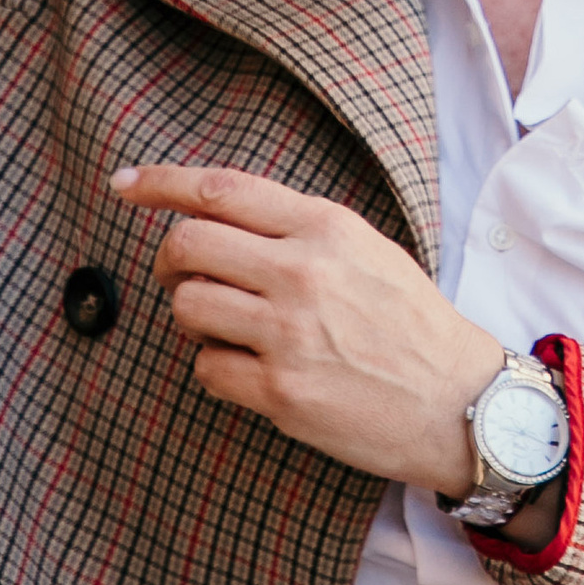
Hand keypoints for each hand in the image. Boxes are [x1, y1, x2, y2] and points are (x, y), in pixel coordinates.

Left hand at [114, 164, 496, 493]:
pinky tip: (250, 369)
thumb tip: (216, 215)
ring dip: (193, 318)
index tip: (124, 186)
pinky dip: (215, 367)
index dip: (160, 183)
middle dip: (169, 262)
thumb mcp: (365, 249)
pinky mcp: (281, 392)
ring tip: (227, 328)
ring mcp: (289, 335)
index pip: (220, 189)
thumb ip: (296, 228)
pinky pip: (206, 368)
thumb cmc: (410, 323)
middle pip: (185, 245)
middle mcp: (302, 273)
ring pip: (186, 307)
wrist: (458, 401)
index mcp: (324, 227)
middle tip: (183, 277)